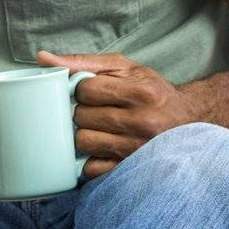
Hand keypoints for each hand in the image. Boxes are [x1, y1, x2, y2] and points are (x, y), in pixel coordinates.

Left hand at [35, 49, 188, 179]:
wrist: (186, 120)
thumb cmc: (150, 91)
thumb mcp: (124, 68)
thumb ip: (83, 62)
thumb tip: (42, 58)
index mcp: (142, 92)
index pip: (87, 90)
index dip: (80, 89)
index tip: (88, 92)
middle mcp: (142, 122)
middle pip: (82, 117)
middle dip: (80, 112)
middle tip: (92, 110)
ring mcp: (136, 149)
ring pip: (83, 142)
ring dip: (82, 134)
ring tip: (95, 128)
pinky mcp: (130, 169)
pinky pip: (91, 169)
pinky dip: (88, 159)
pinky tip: (98, 147)